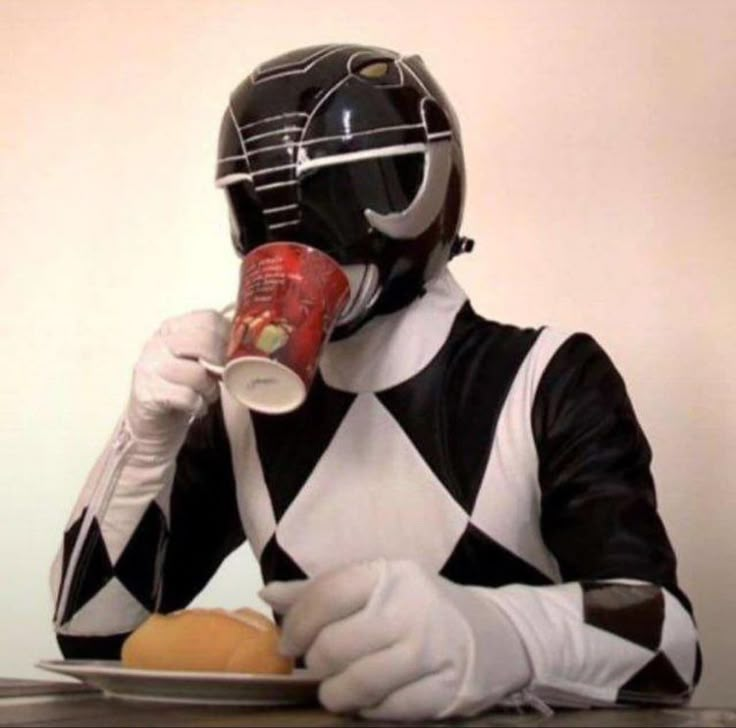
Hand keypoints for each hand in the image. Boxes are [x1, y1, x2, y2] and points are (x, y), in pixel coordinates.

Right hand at [125, 310, 228, 458]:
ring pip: (197, 373)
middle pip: (203, 342)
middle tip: (222, 376)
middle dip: (221, 363)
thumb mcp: (196, 360)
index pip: (208, 318)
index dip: (228, 337)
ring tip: (206, 395)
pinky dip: (199, 405)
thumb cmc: (180, 387)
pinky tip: (195, 407)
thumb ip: (214, 348)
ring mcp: (149, 367)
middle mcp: (158, 343)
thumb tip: (249, 347)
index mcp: (172, 328)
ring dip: (210, 389)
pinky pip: (187, 396)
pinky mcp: (148, 393)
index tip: (234, 354)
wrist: (152, 422)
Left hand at [260, 559, 531, 720]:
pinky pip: (388, 711)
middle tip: (319, 664)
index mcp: (390, 573)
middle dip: (316, 663)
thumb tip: (266, 593)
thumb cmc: (420, 606)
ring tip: (338, 686)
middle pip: (334, 646)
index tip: (289, 642)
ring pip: (358, 685)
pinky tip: (371, 698)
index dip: (297, 623)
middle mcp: (411, 607)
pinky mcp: (447, 690)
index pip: (327, 593)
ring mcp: (432, 650)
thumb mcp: (376, 585)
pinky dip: (369, 710)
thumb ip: (321, 590)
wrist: (494, 634)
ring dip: (336, 693)